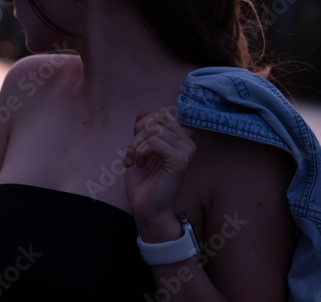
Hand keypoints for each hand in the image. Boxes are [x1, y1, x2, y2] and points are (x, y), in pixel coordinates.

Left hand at [122, 106, 196, 237]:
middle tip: (133, 152)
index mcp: (180, 139)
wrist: (146, 210)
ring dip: (136, 144)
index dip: (145, 121)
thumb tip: (143, 109)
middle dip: (139, 132)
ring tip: (135, 160)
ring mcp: (186, 151)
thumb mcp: (139, 150)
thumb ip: (142, 130)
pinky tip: (139, 164)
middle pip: (158, 116)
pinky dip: (140, 151)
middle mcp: (187, 143)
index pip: (164, 112)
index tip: (137, 139)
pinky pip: (154, 141)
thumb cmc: (144, 183)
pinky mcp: (179, 160)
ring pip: (154, 128)